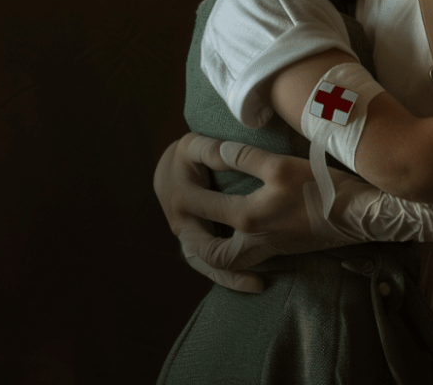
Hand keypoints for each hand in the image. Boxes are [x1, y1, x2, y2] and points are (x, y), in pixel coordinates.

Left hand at [154, 133, 361, 292]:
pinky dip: (231, 255)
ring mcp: (267, 248)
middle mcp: (252, 239)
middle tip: (178, 214)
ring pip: (224, 262)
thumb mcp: (280, 164)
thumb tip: (214, 149)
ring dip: (208, 250)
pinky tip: (233, 237)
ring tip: (200, 230)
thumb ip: (244, 157)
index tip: (176, 173)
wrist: (357, 215)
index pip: (203, 206)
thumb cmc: (321, 186)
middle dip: (188, 234)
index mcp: (247, 216)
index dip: (185, 189)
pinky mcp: (280, 249)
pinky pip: (243, 261)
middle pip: (206, 250)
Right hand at [154, 133, 269, 292]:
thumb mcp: (195, 145)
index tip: (265, 229)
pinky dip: (223, 273)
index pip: (211, 213)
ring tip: (256, 287)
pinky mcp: (190, 243)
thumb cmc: (187, 155)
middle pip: (205, 253)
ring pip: (204, 264)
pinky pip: (205, 263)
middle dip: (231, 268)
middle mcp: (181, 223)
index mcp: (183, 198)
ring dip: (227, 277)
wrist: (167, 167)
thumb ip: (211, 150)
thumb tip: (230, 154)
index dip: (237, 221)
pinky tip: (247, 281)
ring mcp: (184, 236)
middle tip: (261, 281)